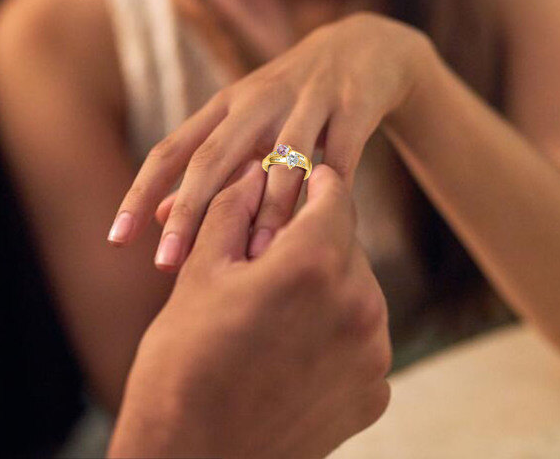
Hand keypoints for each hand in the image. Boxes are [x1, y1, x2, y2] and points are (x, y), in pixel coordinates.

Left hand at [108, 11, 432, 267]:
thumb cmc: (294, 96)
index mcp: (227, 104)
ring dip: (269, 210)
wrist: (363, 47)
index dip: (141, 192)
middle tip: (166, 263)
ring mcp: (308, 99)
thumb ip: (206, 165)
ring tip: (255, 256)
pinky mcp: (352, 106)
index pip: (173, 149)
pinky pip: (340, 155)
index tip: (118, 240)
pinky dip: (330, 190)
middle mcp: (259, 99)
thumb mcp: (247, 121)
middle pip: (214, 156)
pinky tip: (324, 225)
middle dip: (188, 210)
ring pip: (283, 160)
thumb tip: (159, 217)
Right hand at [108, 162, 391, 458]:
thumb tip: (254, 170)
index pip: (336, 194)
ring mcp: (374, 352)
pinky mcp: (375, 389)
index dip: (318, 180)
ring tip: (278, 308)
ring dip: (327, 283)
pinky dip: (337, 329)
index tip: (306, 177)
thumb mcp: (200, 271)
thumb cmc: (184, 363)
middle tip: (272, 253)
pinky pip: (363, 335)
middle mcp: (359, 303)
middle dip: (314, 237)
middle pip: (347, 242)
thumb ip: (233, 207)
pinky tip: (295, 349)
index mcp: (314, 264)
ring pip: (357, 287)